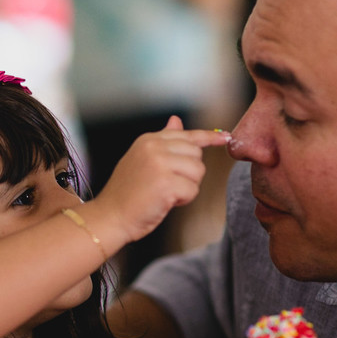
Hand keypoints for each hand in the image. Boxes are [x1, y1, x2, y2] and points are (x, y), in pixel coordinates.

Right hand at [91, 117, 230, 242]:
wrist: (110, 216)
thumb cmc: (127, 193)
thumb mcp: (142, 159)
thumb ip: (163, 141)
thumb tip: (176, 120)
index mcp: (149, 140)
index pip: (187, 134)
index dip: (209, 137)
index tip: (226, 137)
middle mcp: (154, 147)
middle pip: (196, 155)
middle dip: (189, 173)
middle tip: (167, 184)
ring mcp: (160, 164)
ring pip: (198, 172)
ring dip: (187, 187)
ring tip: (164, 193)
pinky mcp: (166, 183)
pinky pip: (193, 190)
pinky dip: (183, 199)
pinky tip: (165, 201)